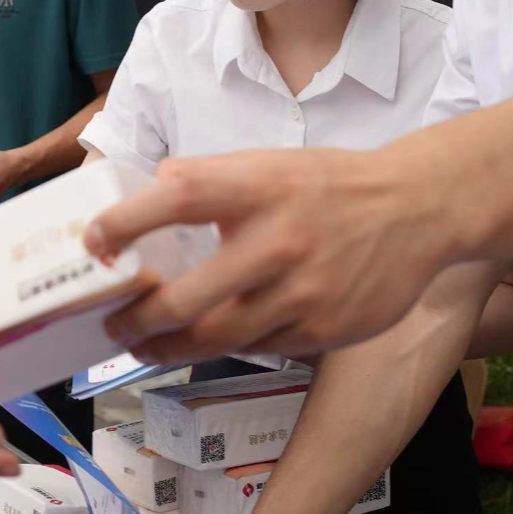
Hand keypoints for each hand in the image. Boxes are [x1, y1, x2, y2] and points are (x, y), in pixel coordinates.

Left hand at [86, 147, 455, 364]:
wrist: (419, 210)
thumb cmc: (331, 186)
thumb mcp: (270, 164)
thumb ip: (210, 179)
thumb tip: (147, 193)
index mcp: (262, 187)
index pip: (180, 198)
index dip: (127, 221)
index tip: (93, 242)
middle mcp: (281, 242)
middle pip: (189, 298)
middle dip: (139, 321)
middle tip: (113, 326)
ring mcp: (305, 292)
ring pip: (219, 338)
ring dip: (170, 348)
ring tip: (144, 346)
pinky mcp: (325, 329)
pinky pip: (261, 349)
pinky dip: (228, 347)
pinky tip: (210, 342)